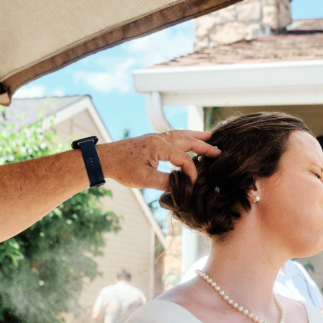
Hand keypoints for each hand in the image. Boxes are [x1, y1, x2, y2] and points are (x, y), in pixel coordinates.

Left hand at [98, 130, 220, 190]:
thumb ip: (166, 182)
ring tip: (209, 137)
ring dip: (196, 137)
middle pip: (188, 140)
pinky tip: (187, 140)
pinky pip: (173, 136)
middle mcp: (160, 138)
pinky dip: (185, 137)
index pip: (183, 159)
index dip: (191, 171)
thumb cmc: (122, 168)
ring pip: (181, 135)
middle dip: (204, 145)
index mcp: (160, 147)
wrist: (105, 158)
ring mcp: (155, 137)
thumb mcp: (145, 180)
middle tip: (218, 151)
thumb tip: (182, 187)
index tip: (194, 183)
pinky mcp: (151, 140)